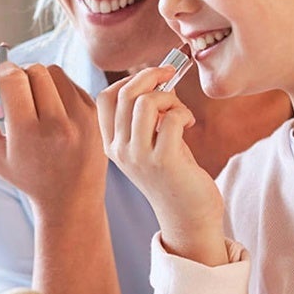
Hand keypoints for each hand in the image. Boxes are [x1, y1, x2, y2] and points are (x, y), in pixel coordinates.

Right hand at [0, 62, 106, 214]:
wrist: (71, 199)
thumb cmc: (25, 175)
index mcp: (28, 135)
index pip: (12, 80)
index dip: (1, 73)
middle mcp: (58, 125)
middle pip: (34, 70)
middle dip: (20, 75)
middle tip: (16, 91)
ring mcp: (82, 118)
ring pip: (54, 72)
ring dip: (40, 79)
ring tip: (35, 102)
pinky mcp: (95, 114)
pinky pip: (70, 83)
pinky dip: (58, 89)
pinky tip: (54, 111)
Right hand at [96, 66, 226, 264]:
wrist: (188, 217)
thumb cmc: (174, 175)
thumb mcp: (150, 143)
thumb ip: (147, 115)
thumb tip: (157, 78)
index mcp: (111, 144)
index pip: (105, 98)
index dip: (129, 79)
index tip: (153, 78)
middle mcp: (119, 150)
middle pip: (125, 94)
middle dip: (152, 77)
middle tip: (172, 78)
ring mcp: (138, 156)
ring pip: (146, 102)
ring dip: (170, 98)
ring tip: (180, 112)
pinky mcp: (163, 161)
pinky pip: (171, 118)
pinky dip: (183, 113)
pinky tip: (189, 125)